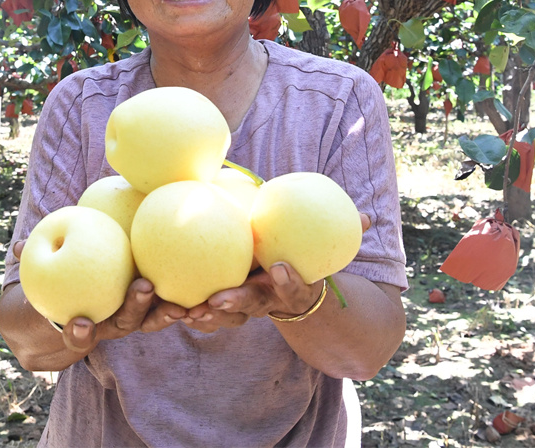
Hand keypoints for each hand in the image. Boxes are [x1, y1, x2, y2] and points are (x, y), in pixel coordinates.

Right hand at [10, 241, 186, 353]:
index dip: (80, 334)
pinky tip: (201, 287)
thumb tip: (17, 245)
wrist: (85, 297)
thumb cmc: (58, 283)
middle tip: (144, 288)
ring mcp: (135, 317)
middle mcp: (112, 323)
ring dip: (167, 310)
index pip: (80, 334)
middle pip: (126, 324)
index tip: (80, 324)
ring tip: (181, 299)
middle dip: (136, 311)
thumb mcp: (42, 274)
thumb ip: (31, 260)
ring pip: (152, 319)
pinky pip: (169, 303)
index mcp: (83, 323)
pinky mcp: (154, 305)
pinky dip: (184, 300)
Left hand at [181, 212, 371, 332]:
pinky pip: (203, 313)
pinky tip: (166, 306)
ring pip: (224, 316)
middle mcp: (266, 301)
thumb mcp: (323, 249)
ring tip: (187, 311)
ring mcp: (244, 307)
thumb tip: (369, 217)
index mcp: (290, 288)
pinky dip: (186, 312)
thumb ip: (344, 233)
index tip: (279, 267)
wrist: (288, 293)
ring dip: (206, 315)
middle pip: (252, 306)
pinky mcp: (222, 307)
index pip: (294, 288)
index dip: (288, 281)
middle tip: (218, 301)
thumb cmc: (303, 259)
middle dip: (236, 304)